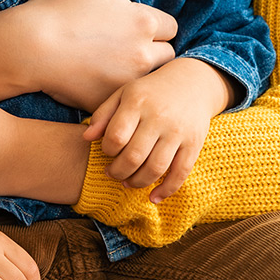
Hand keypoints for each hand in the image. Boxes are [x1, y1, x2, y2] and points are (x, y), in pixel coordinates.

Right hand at [0, 0, 177, 109]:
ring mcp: (126, 83)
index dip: (152, 23)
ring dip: (139, 72)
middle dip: (152, 49)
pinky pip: (124, 99)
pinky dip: (117, 91)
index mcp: (144, 22)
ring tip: (115, 63)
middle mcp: (143, 56)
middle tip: (125, 44)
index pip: (170, 26)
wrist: (26, 48)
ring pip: (149, 79)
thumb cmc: (57, 6)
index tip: (131, 23)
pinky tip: (98, 79)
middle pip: (167, 55)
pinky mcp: (109, 102)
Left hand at [83, 57, 233, 202]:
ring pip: (155, 168)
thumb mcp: (124, 94)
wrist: (192, 82)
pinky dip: (166, 190)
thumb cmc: (150, 91)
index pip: (116, 136)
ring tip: (128, 182)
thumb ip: (103, 115)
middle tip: (112, 173)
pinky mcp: (194, 143)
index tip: (107, 151)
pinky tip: (153, 197)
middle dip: (118, 172)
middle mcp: (159, 117)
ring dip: (137, 182)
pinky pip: (180, 173)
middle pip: (134, 156)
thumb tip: (85, 138)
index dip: (107, 150)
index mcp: (138, 102)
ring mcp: (178, 131)